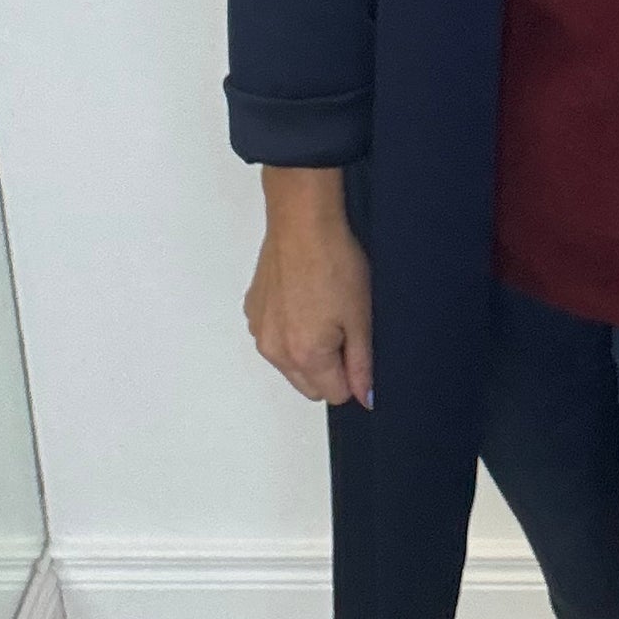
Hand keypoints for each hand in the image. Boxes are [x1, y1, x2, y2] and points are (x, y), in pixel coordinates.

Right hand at [243, 166, 373, 406]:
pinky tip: (304, 298)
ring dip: (308, 350)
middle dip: (329, 368)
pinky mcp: (252, 311)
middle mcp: (275, 351)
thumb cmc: (334, 262)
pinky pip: (275, 338)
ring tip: (323, 308)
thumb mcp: (361, 317)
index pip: (336, 395)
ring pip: (290, 363)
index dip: (354, 374)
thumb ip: (363, 364)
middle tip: (343, 326)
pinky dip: (290, 329)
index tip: (358, 344)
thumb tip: (366, 397)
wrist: (302, 221)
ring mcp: (260, 331)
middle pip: (309, 386)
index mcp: (305, 356)